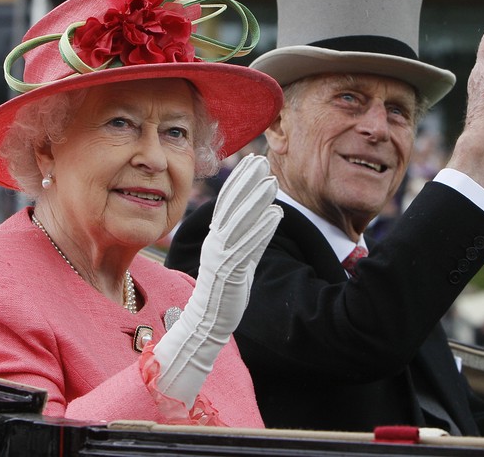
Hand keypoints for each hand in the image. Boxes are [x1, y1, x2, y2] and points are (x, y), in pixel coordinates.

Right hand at [153, 154, 281, 408]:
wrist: (207, 322)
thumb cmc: (224, 290)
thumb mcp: (236, 258)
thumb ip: (248, 236)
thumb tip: (265, 215)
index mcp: (215, 237)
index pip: (226, 201)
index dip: (239, 179)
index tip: (253, 161)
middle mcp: (216, 242)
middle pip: (231, 206)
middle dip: (247, 181)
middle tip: (263, 161)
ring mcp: (222, 257)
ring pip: (240, 223)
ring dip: (256, 200)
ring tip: (272, 182)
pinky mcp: (231, 273)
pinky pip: (248, 247)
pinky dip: (262, 229)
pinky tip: (276, 215)